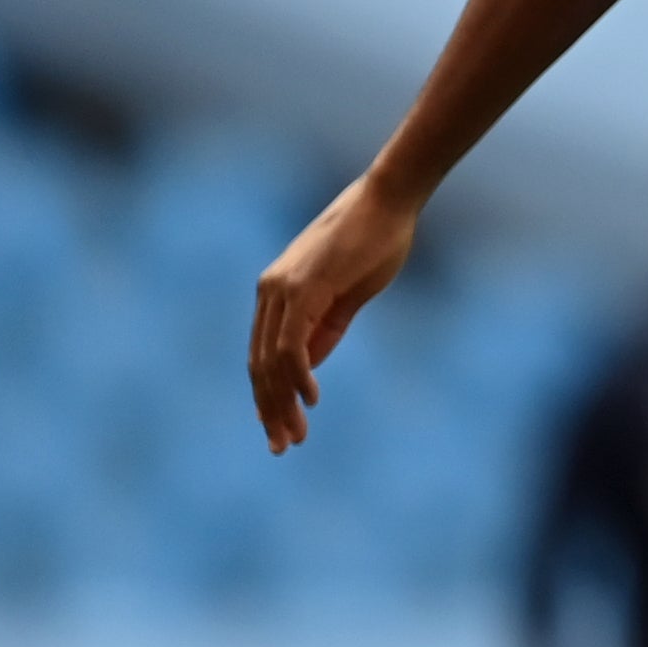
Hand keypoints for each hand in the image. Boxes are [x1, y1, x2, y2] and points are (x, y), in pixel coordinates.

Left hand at [250, 170, 423, 450]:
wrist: (388, 201)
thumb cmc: (375, 242)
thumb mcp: (349, 295)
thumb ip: (326, 329)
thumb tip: (309, 366)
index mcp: (277, 293)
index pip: (262, 355)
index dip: (268, 394)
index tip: (278, 427)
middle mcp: (269, 291)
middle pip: (259, 364)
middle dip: (270, 410)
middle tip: (281, 446)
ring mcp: (281, 289)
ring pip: (271, 361)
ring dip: (281, 403)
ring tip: (294, 435)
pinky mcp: (301, 289)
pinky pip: (291, 343)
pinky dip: (297, 376)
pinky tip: (309, 400)